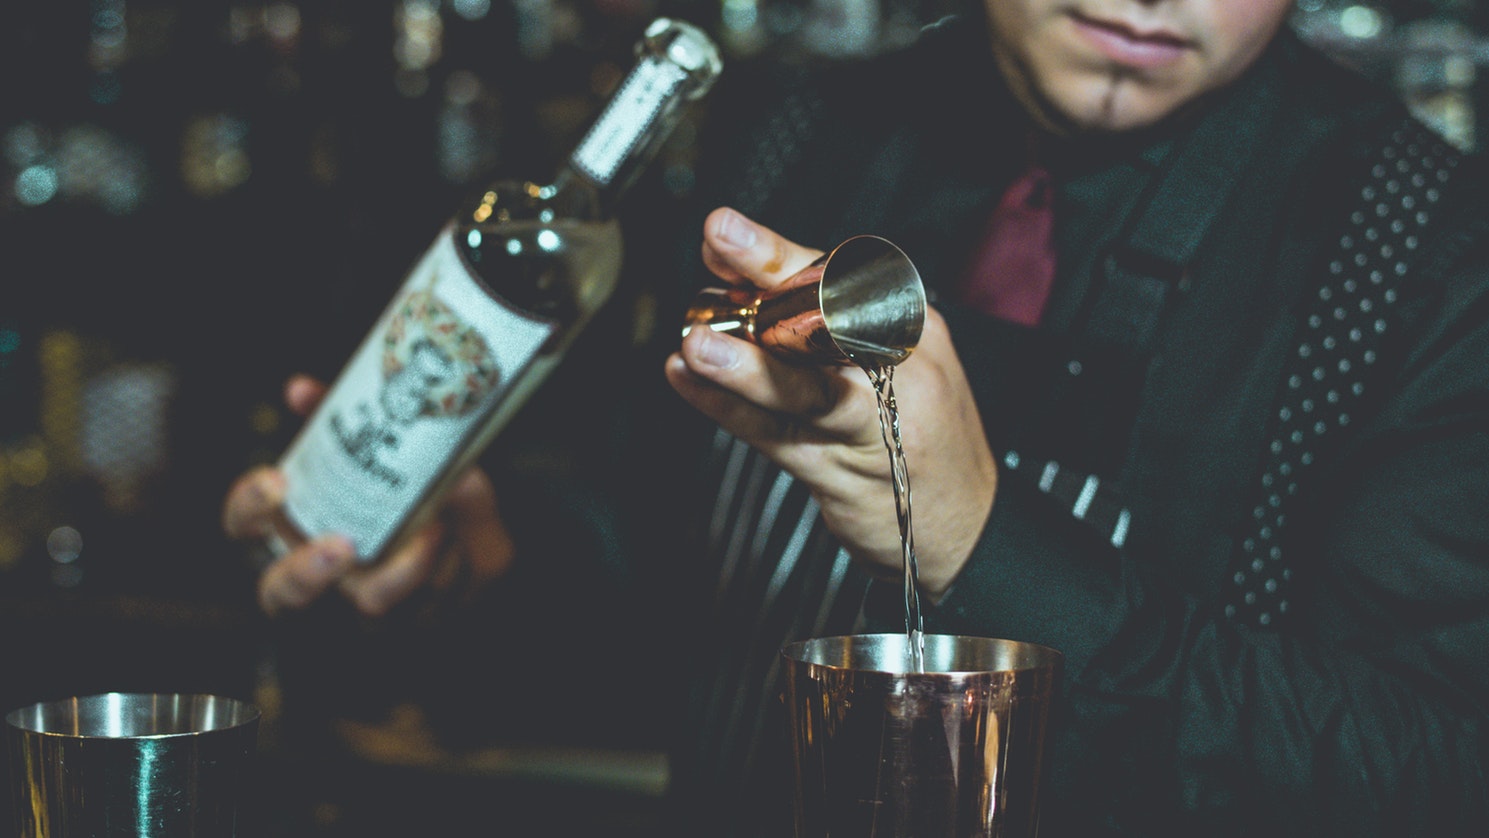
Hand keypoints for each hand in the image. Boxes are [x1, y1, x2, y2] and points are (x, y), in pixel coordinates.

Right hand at [221, 375, 514, 617]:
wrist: (478, 537)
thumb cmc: (414, 496)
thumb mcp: (388, 451)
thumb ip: (353, 424)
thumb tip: (301, 391)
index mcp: (302, 531)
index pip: (246, 527)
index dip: (250, 507)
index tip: (277, 481)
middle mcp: (327, 578)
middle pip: (283, 594)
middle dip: (306, 572)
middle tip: (343, 545)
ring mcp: (368, 606)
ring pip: (370, 604)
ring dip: (408, 566)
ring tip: (436, 529)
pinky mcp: (420, 618)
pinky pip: (434, 605)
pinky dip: (459, 567)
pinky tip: (471, 538)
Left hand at [665, 207, 996, 596]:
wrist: (968, 527)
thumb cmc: (917, 435)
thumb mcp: (893, 363)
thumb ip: (823, 326)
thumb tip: (735, 282)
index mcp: (908, 328)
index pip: (840, 277)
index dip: (778, 252)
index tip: (726, 231)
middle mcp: (896, 369)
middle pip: (828, 317)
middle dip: (768, 275)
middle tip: (719, 239)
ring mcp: (871, 425)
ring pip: (803, 388)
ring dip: (744, 364)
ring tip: (697, 343)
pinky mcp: (842, 474)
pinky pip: (776, 436)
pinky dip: (727, 409)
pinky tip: (688, 383)